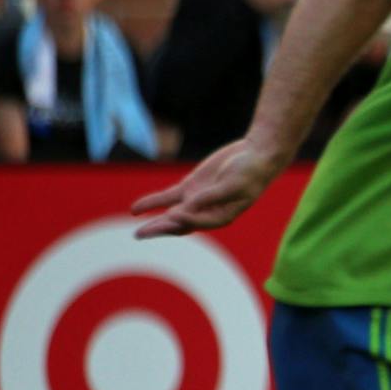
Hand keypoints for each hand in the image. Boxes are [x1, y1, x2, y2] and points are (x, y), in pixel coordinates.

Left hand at [130, 139, 284, 237]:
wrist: (255, 155)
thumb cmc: (250, 171)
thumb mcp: (233, 183)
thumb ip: (211, 196)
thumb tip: (188, 206)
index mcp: (222, 216)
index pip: (198, 222)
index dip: (184, 219)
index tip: (171, 213)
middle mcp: (207, 212)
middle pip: (180, 225)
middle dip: (161, 230)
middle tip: (141, 234)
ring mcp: (197, 201)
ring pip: (171, 215)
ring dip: (154, 223)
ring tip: (137, 234)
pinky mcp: (190, 187)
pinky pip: (167, 197)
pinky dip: (152, 202)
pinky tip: (136, 209)